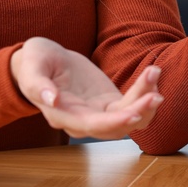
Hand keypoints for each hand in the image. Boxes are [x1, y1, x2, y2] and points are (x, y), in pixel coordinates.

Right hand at [10, 37, 162, 138]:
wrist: (44, 60)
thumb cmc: (35, 62)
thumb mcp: (31, 67)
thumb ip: (37, 85)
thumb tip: (50, 100)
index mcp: (62, 115)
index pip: (91, 125)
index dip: (114, 123)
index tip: (135, 113)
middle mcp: (82, 121)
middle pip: (116, 127)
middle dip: (138, 111)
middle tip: (156, 92)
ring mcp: (98, 113)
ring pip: (129, 118)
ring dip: (146, 103)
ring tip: (154, 74)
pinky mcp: (109, 103)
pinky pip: (132, 105)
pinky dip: (145, 94)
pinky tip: (152, 77)